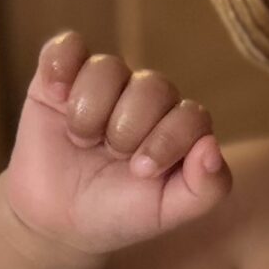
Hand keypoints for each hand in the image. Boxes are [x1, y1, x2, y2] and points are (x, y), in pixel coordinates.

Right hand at [4, 32, 230, 258]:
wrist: (56, 221)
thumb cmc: (117, 214)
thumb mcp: (166, 212)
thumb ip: (206, 188)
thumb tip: (212, 146)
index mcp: (178, 127)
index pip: (191, 115)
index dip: (167, 141)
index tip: (140, 172)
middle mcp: (146, 98)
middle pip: (152, 87)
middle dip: (126, 130)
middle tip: (109, 155)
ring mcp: (104, 84)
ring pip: (108, 67)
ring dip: (90, 110)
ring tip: (81, 139)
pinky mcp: (60, 78)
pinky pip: (67, 46)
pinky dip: (60, 64)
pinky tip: (56, 96)